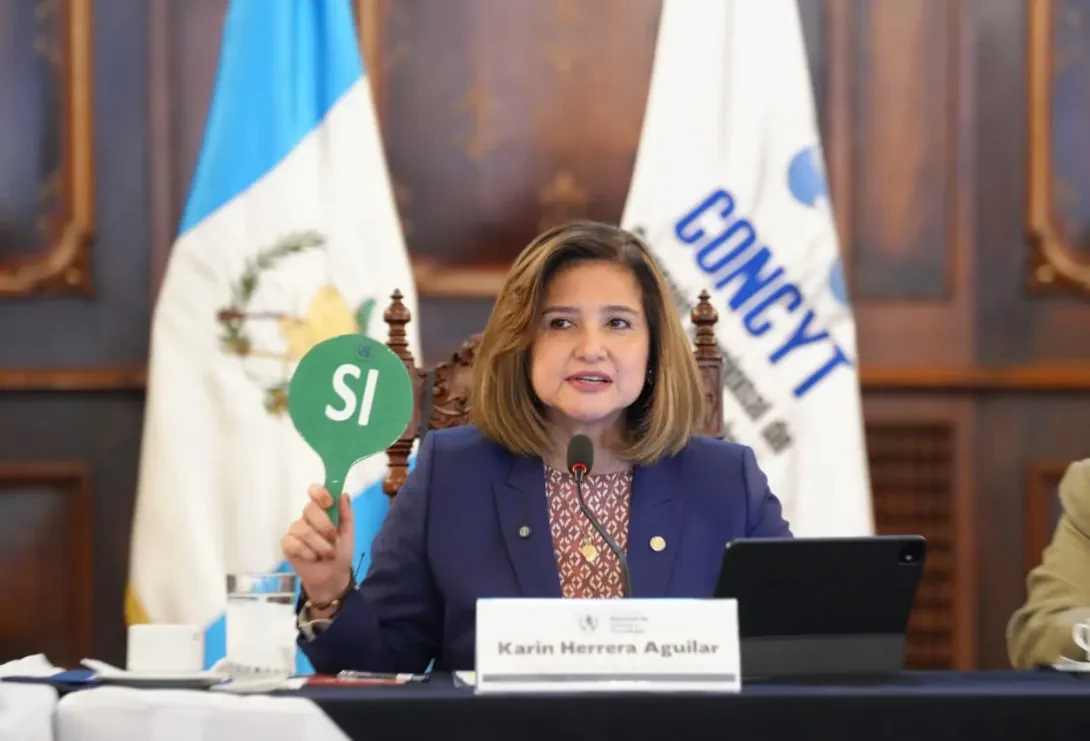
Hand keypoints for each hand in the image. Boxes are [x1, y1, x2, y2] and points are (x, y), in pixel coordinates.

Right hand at [281, 485, 354, 603]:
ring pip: (303, 529)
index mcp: (322, 511)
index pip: (315, 492)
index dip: (320, 493)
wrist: (333, 576)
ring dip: (320, 545)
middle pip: (309, 509)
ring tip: (328, 554)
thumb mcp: (348, 533)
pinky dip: (307, 553)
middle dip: (324, 526)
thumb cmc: (341, 552)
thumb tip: (344, 494)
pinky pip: (293, 543)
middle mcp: (307, 518)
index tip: (329, 502)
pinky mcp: (287, 545)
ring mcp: (295, 531)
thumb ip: (346, 514)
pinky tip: (313, 558)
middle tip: (333, 538)